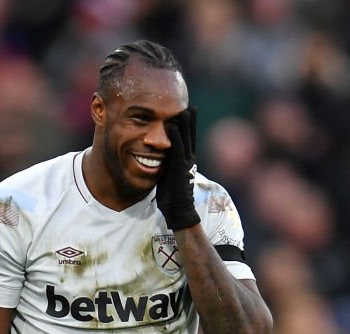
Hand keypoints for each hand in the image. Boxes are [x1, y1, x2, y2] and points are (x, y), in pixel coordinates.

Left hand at [156, 107, 199, 231]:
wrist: (177, 210)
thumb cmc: (171, 196)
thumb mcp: (168, 176)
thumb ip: (166, 165)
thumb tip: (158, 160)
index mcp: (185, 161)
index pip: (186, 141)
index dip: (186, 128)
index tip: (185, 115)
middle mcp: (188, 160)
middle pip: (190, 136)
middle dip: (190, 122)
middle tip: (191, 106)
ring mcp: (185, 163)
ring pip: (187, 139)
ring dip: (186, 124)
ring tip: (186, 109)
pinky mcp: (180, 167)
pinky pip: (178, 148)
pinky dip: (177, 136)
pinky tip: (174, 125)